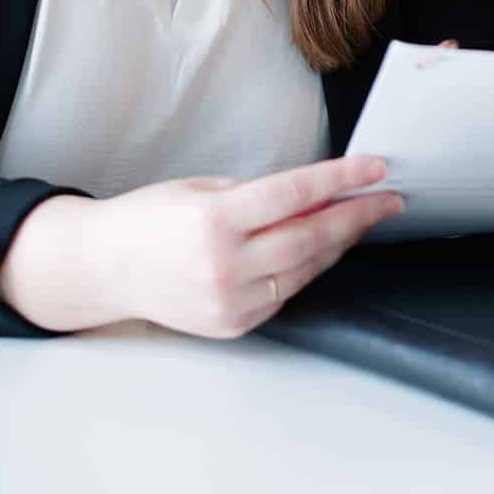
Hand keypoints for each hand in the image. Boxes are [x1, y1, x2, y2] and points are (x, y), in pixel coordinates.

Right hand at [0, 153, 402, 336]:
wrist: (106, 268)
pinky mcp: (235, 324)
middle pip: (311, 236)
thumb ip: (260, 196)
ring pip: (306, 268)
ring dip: (340, 242)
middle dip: (356, 215)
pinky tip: (322, 247)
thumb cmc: (150, 219)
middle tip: (387, 199)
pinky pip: (287, 292)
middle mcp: (224, 266)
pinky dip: (309, 267)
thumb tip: (318, 193)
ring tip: (361, 218)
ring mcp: (230, 301)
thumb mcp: (203, 189)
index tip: (376, 169)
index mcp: (214, 221)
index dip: (342, 180)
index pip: (295, 195)